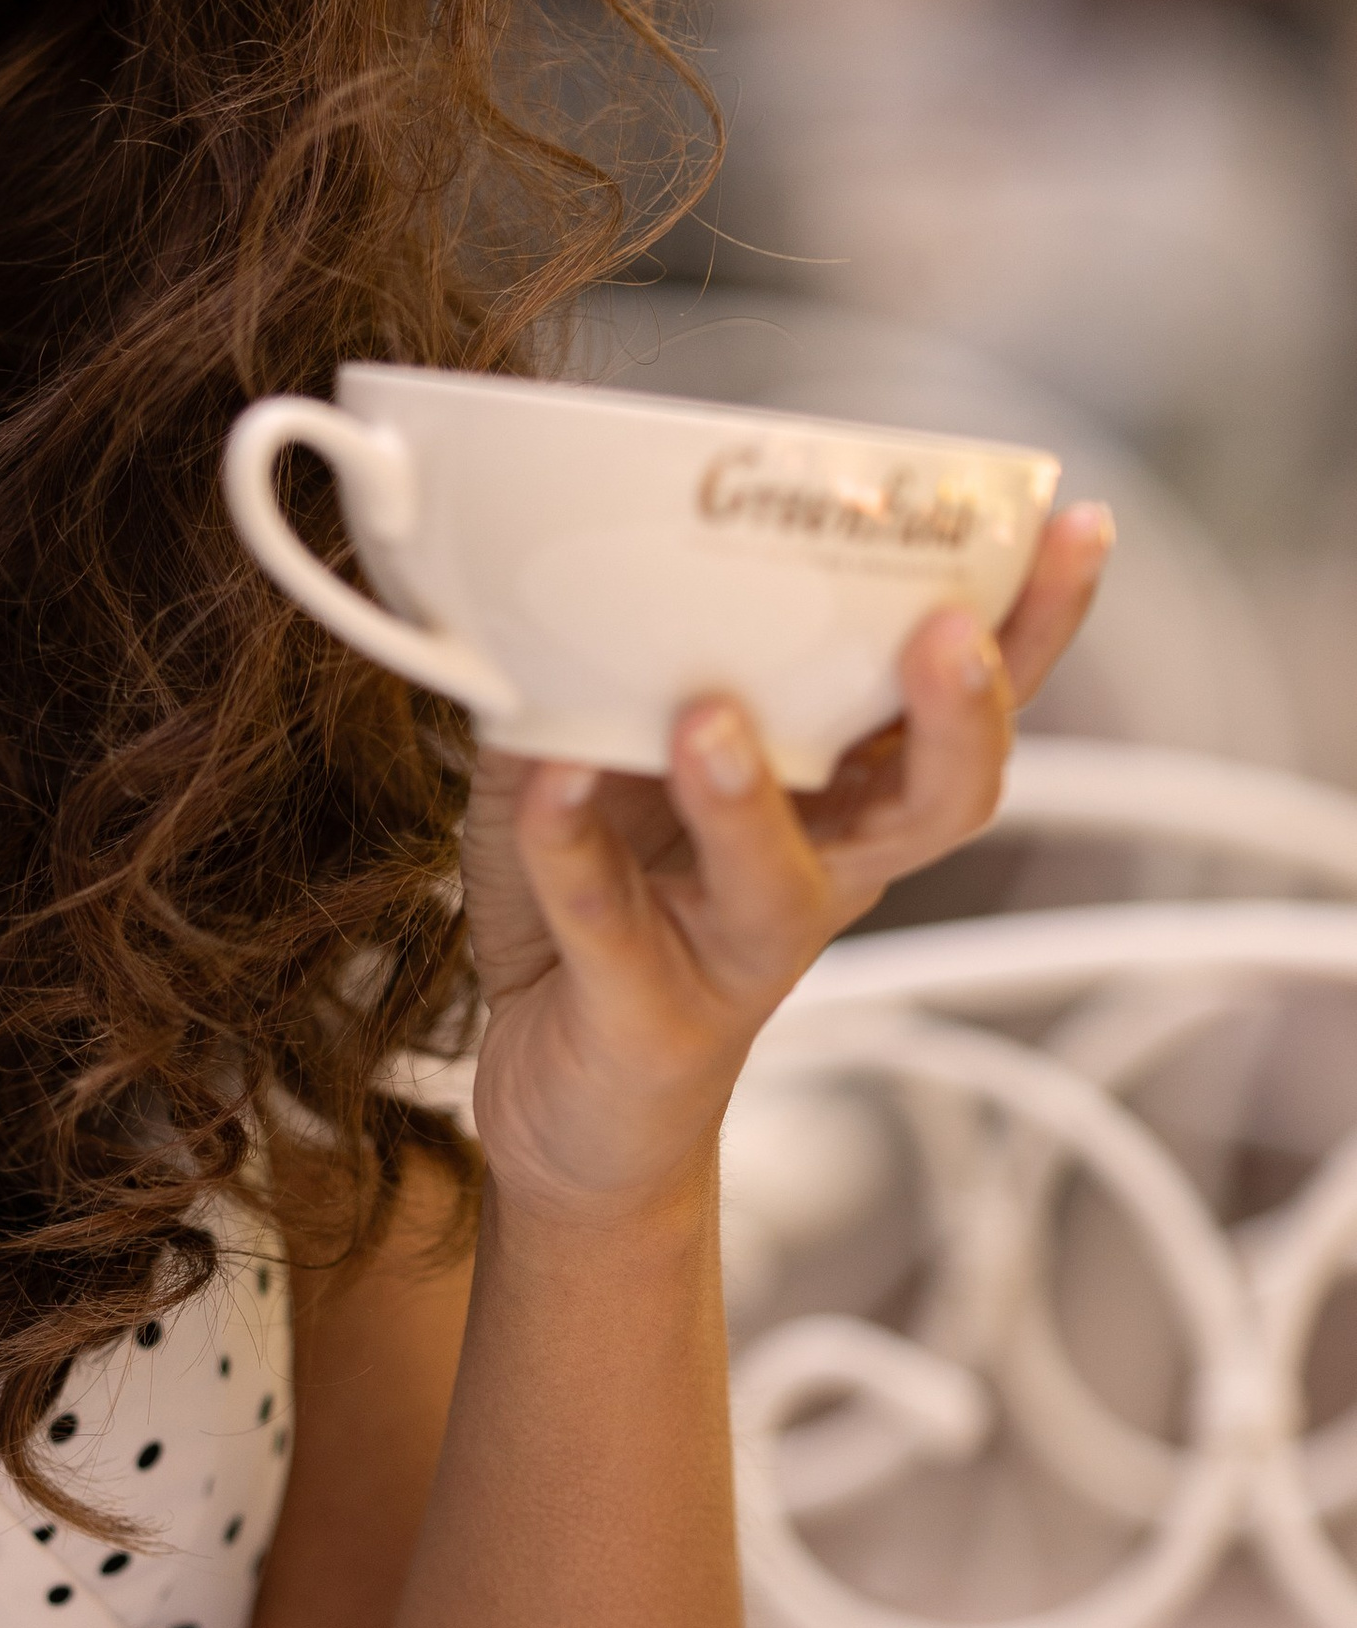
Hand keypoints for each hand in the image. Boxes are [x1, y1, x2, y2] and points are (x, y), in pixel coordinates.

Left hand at [461, 504, 1113, 1226]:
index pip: (968, 701)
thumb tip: (587, 528)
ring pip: (782, 880)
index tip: (1075, 528)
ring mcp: (736, 950)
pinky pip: (611, 923)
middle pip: (939, 800)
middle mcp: (823, 872)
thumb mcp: (632, 758)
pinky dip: (574, 850)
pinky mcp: (646, 1014)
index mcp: (847, 799)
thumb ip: (630, 658)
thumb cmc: (617, 900)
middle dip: (959, 715)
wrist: (569, 1099)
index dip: (1034, 626)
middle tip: (948, 634)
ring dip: (748, 796)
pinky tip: (552, 782)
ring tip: (708, 718)